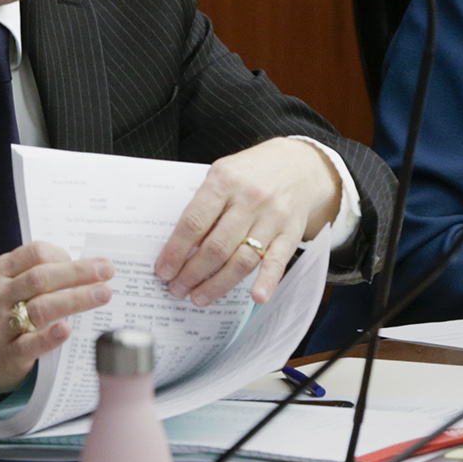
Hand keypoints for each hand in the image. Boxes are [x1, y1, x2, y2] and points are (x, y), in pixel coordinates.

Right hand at [0, 242, 113, 411]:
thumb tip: (76, 270)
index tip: (88, 263)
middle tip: (107, 271)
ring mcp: (0, 326)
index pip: (34, 254)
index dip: (64, 256)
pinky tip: (68, 329)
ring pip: (41, 307)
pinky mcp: (7, 356)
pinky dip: (49, 336)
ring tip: (102, 294)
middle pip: (42, 278)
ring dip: (76, 299)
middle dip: (79, 272)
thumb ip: (26, 278)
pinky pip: (30, 344)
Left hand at [154, 137, 342, 305]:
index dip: (176, 251)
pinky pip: (277, 261)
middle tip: (177, 289)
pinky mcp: (291, 233)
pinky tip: (256, 297)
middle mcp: (250, 199)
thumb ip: (204, 205)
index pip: (195, 222)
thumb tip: (181, 247)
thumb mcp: (223, 174)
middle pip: (216, 246)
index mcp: (224, 181)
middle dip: (192, 273)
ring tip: (199, 297)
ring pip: (243, 259)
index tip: (163, 271)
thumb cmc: (252, 172)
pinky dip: (267, 281)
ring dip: (218, 284)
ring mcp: (273, 218)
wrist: (299, 164)